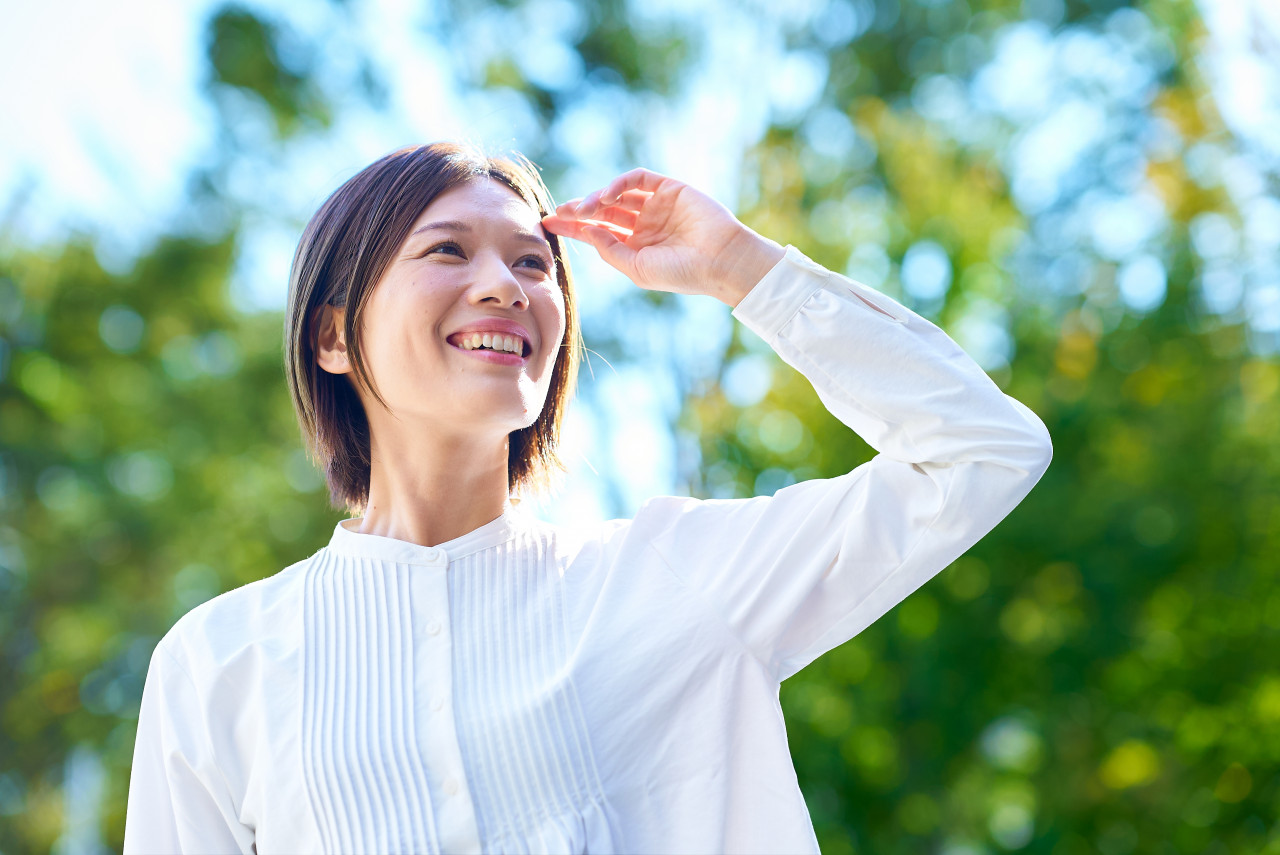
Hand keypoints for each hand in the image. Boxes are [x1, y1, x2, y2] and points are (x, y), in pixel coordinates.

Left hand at [540, 168, 785, 307]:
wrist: (720, 261)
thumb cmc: (682, 272)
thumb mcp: (637, 268)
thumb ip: (609, 249)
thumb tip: (585, 231)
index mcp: (637, 246)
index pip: (598, 232)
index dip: (573, 227)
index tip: (547, 224)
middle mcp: (645, 224)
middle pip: (603, 212)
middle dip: (578, 210)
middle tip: (558, 212)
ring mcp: (657, 205)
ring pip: (617, 195)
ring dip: (596, 199)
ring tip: (581, 210)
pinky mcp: (669, 188)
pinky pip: (638, 179)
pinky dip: (619, 185)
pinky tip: (606, 197)